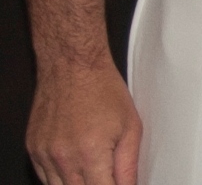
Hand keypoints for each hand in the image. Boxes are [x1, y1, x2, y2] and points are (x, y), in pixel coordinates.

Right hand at [26, 60, 141, 184]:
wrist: (72, 66)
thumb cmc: (103, 90)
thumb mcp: (131, 127)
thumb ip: (129, 164)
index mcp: (90, 153)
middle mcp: (63, 157)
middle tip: (107, 176)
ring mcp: (44, 154)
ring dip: (78, 184)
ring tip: (94, 170)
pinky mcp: (33, 149)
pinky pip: (45, 176)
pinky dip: (60, 178)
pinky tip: (75, 168)